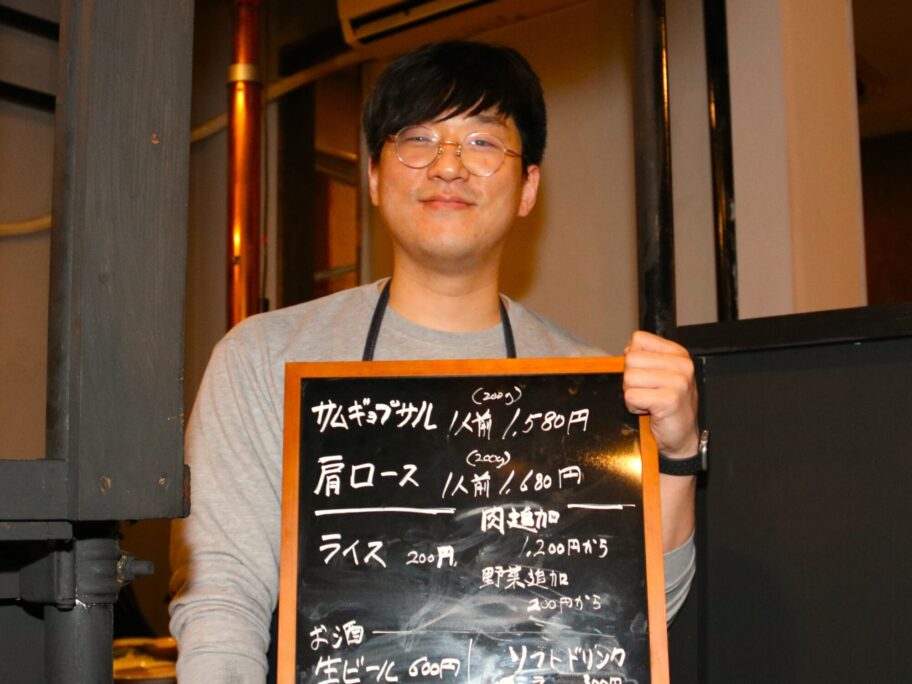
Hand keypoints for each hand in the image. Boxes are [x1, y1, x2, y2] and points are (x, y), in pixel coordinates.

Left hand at [623, 330, 698, 457]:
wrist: (682, 437)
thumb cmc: (668, 406)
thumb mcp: (661, 375)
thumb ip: (645, 358)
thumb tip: (626, 350)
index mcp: (678, 354)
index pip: (639, 339)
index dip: (634, 359)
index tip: (647, 376)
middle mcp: (682, 365)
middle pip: (631, 359)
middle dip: (631, 379)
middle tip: (647, 392)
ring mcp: (678, 382)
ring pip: (629, 377)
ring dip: (632, 394)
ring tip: (648, 401)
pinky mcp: (669, 399)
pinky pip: (631, 396)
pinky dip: (633, 406)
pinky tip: (649, 411)